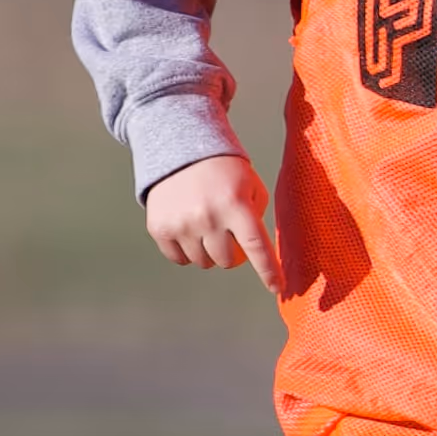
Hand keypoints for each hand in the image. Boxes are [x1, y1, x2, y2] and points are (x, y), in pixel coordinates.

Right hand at [142, 149, 273, 279]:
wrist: (181, 148)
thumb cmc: (225, 171)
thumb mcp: (251, 186)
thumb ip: (257, 218)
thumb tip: (258, 254)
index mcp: (235, 205)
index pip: (256, 247)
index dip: (268, 271)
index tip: (277, 287)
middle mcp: (208, 217)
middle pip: (227, 261)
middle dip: (233, 252)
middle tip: (229, 234)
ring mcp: (181, 224)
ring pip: (203, 262)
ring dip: (209, 251)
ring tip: (207, 226)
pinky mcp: (159, 228)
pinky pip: (179, 259)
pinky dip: (187, 251)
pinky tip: (189, 230)